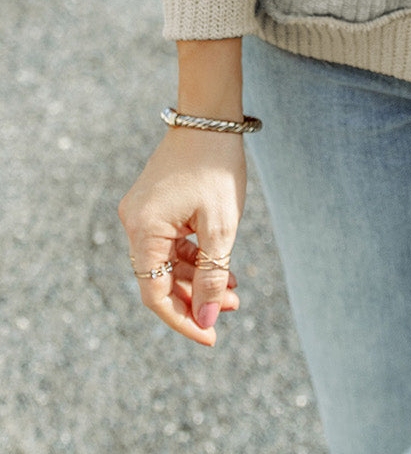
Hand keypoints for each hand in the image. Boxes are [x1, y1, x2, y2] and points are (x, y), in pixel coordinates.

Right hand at [118, 127, 245, 345]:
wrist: (211, 117)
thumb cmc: (216, 167)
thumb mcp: (221, 226)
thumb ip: (213, 275)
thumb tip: (209, 319)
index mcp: (143, 230)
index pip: (155, 294)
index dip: (183, 319)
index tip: (211, 336)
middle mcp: (134, 223)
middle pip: (160, 279)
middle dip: (197, 298)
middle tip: (233, 309)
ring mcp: (142, 213)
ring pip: (167, 263)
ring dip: (198, 279)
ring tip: (234, 290)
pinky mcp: (154, 206)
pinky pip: (170, 244)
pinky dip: (194, 258)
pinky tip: (222, 267)